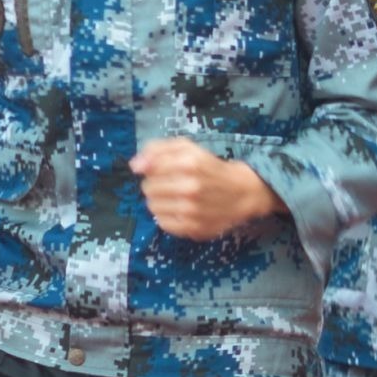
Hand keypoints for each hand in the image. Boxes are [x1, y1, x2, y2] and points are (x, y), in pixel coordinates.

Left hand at [131, 138, 283, 241]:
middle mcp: (189, 187)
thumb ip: (158, 150)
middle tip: (171, 184)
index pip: (148, 169)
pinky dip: (167, 216)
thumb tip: (134, 166)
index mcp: (188, 163)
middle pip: (148, 188)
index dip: (153, 169)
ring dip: (159, 201)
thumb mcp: (187, 148)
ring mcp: (191, 210)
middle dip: (156, 185)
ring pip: (152, 207)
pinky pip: (162, 223)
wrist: (242, 192)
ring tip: (175, 197)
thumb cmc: (210, 167)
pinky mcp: (193, 229)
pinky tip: (179, 210)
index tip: (163, 170)